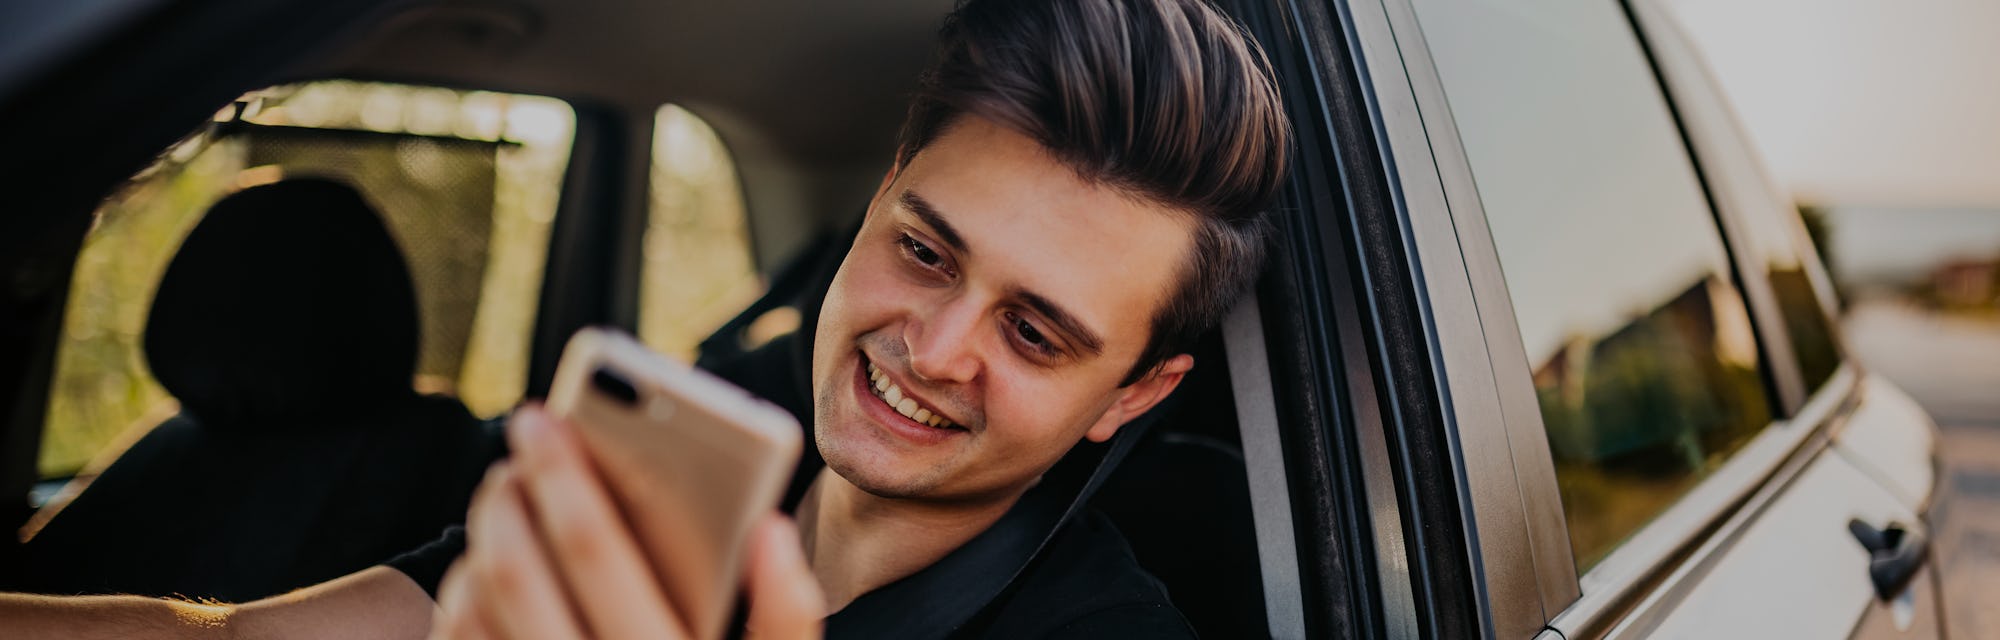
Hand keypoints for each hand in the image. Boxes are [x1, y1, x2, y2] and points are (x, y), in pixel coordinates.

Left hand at [427, 405, 823, 639]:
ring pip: (478, 609)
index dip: (566, 478)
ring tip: (509, 495)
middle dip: (512, 491)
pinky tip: (489, 574)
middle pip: (519, 572)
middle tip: (523, 437)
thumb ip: (785, 618)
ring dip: (485, 540)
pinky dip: (463, 602)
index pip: (600, 554)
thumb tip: (769, 532)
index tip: (547, 420)